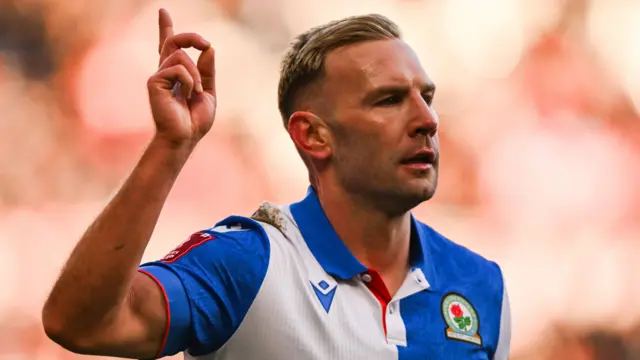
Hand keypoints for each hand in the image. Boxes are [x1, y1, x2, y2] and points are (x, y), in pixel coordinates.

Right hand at [147, 9, 215, 147]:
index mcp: (177, 74)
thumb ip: (207, 71)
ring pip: (181, 56)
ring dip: (195, 74)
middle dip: (191, 37)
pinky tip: (186, 95)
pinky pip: (178, 69)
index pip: (170, 47)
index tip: (163, 11)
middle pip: (174, 41)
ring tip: (194, 93)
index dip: (165, 28)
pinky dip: (189, 81)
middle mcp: (165, 72)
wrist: (185, 138)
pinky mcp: (154, 81)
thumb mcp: (208, 93)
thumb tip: (208, 49)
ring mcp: (158, 76)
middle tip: (206, 43)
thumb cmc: (195, 122)